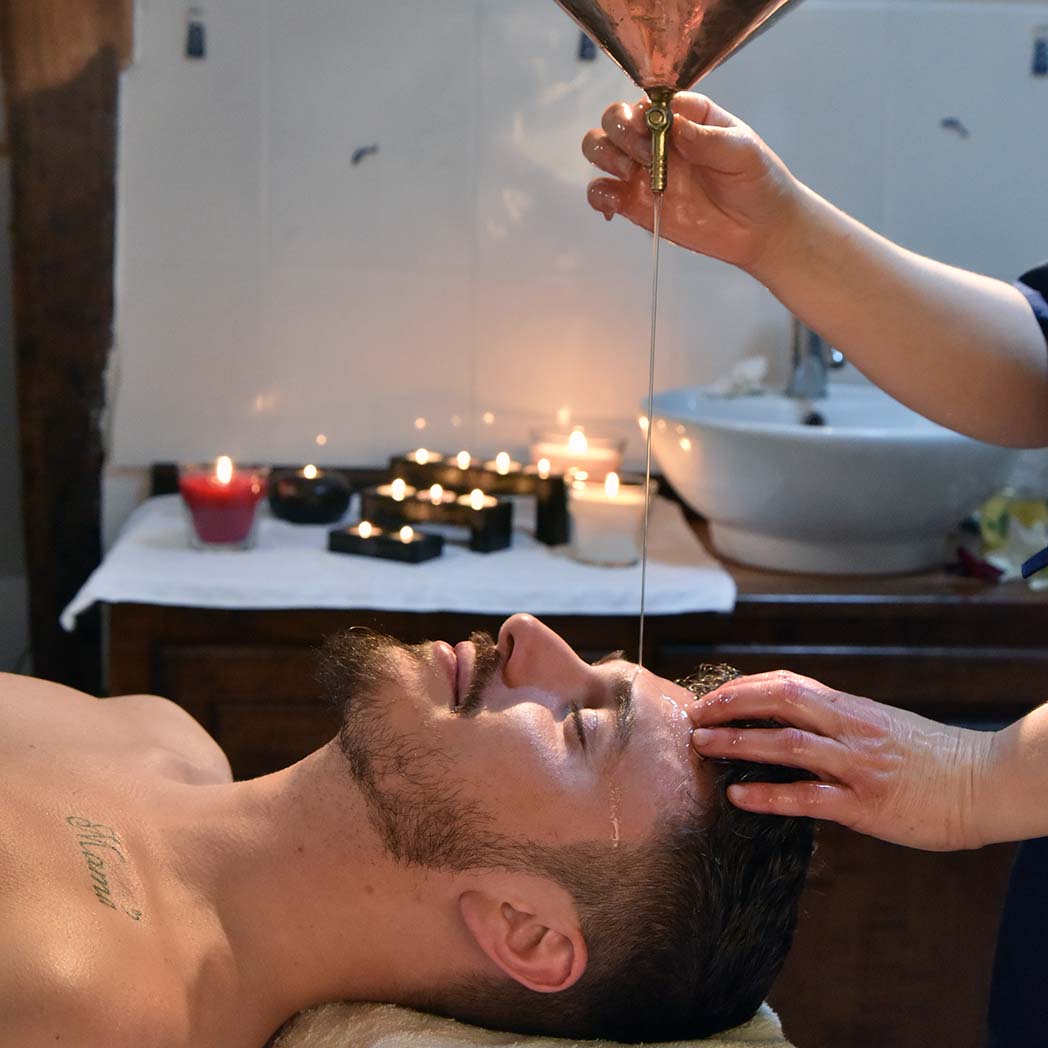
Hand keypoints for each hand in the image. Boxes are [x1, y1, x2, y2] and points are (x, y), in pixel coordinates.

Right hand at [581, 94, 801, 272]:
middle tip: (646, 158)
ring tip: (632, 175)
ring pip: (599, 149)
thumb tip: (673, 124)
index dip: (642, 112)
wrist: (759, 228)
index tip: (652, 129)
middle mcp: (655, 138)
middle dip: (621, 133)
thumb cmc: (755, 180)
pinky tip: (614, 207)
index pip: (647, 101)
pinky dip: (598, 196)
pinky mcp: (634, 204)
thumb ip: (706, 137)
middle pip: (614, 120)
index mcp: (682, 116)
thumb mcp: (740, 151)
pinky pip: (601, 193)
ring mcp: (642, 172)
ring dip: (606, 157)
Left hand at [688, 670, 995, 850]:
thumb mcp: (883, 724)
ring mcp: (856, 765)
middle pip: (779, 700)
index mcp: (852, 707)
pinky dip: (769, 795)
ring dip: (739, 742)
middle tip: (696, 715)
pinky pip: (808, 798)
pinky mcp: (865, 804)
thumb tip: (795, 721)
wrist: (986, 782)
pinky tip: (739, 797)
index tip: (714, 696)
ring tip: (703, 746)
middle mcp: (850, 728)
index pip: (787, 683)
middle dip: (731, 704)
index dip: (745, 687)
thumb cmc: (934, 757)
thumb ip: (840, 721)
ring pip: (786, 744)